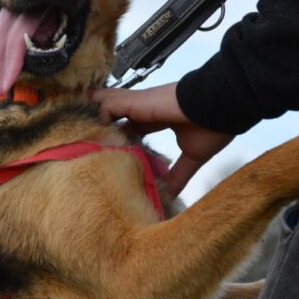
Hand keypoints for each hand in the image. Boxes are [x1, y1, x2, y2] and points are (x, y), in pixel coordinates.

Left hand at [92, 82, 233, 196]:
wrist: (223, 107)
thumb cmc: (214, 126)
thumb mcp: (193, 156)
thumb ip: (178, 175)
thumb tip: (170, 196)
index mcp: (155, 119)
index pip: (127, 128)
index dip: (115, 140)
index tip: (104, 156)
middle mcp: (142, 110)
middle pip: (109, 117)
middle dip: (95, 130)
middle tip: (80, 151)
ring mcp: (136, 105)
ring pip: (101, 107)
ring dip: (91, 123)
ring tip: (76, 143)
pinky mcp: (133, 103)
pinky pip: (102, 106)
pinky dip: (94, 120)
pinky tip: (89, 138)